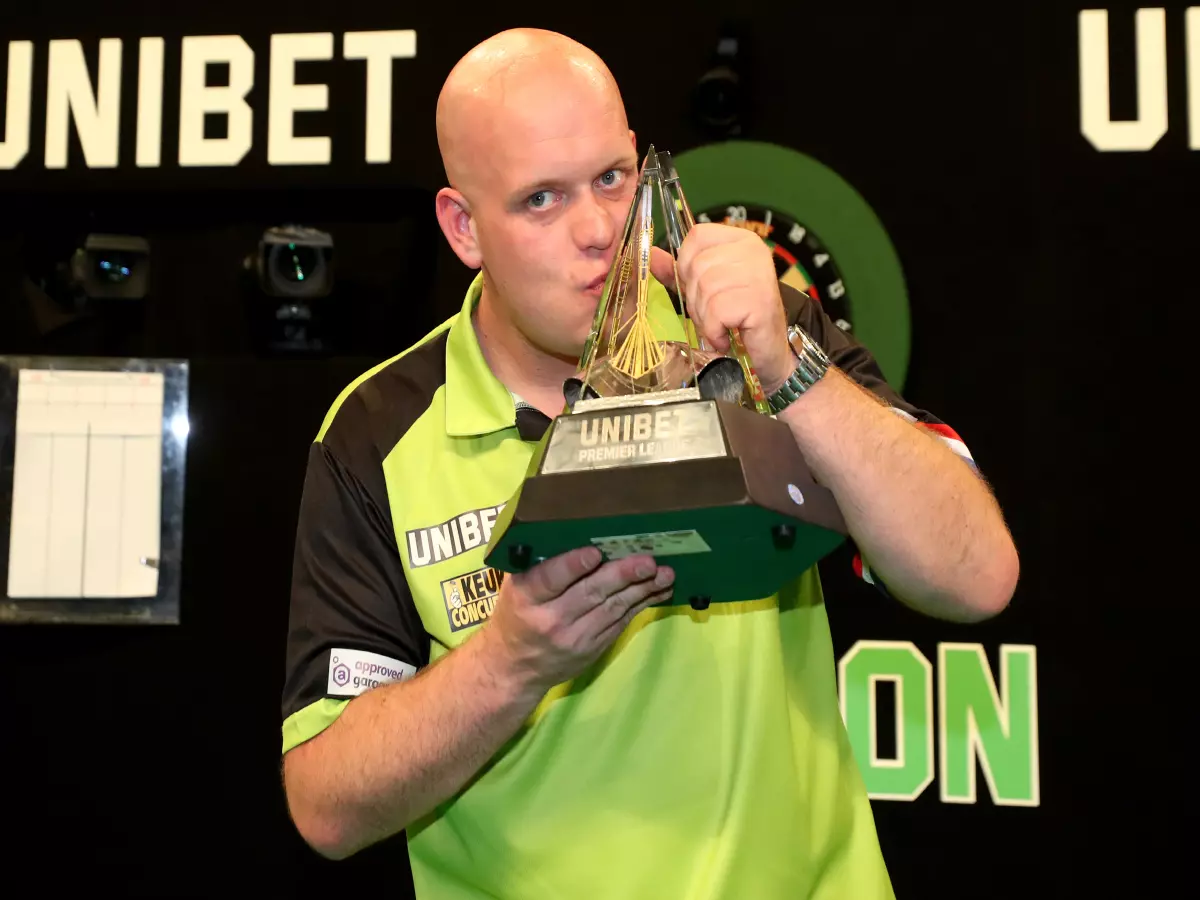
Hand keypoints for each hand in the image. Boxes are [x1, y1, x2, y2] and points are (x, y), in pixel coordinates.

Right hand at [483, 546, 673, 693]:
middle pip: (590, 593)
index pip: (550, 580)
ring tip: (664, 573)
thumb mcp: (516, 590)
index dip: (572, 566)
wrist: (516, 667)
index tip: (594, 552)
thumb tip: (581, 534)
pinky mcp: (593, 648)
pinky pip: (621, 622)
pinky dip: (642, 604)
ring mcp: (575, 637)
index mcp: (526, 598)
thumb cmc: (517, 614)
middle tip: (647, 560)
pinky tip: (659, 589)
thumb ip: (541, 567)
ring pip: (612, 608)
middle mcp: (550, 619)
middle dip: (622, 575)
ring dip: (642, 589)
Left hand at [649, 224, 793, 393]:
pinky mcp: (759, 299)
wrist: (770, 351)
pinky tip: (727, 335)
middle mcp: (752, 250)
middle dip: (696, 298)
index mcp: (740, 239)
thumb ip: (680, 271)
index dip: (686, 265)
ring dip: (706, 317)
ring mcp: (758, 273)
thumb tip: (651, 256)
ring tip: (721, 326)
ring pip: (705, 289)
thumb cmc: (738, 318)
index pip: (697, 236)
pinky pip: (716, 311)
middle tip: (714, 315)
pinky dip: (715, 330)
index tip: (699, 288)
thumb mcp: (705, 289)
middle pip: (697, 266)